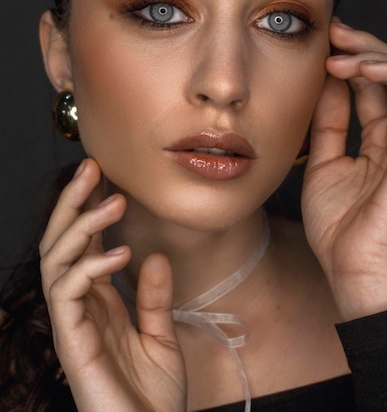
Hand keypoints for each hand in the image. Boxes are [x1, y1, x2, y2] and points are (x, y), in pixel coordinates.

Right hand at [39, 158, 186, 411]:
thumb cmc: (152, 395)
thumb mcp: (160, 335)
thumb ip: (154, 297)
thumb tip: (153, 255)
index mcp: (98, 301)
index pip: (85, 244)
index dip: (89, 208)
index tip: (103, 175)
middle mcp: (79, 306)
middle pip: (61, 243)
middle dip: (72, 203)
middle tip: (90, 166)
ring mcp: (71, 322)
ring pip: (56, 259)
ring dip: (81, 225)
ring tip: (113, 200)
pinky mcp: (71, 341)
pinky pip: (68, 292)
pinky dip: (90, 266)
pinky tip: (119, 252)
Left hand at [302, 21, 386, 319]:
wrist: (354, 266)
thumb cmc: (340, 227)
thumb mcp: (323, 163)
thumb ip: (329, 123)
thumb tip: (325, 83)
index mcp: (379, 141)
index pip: (372, 88)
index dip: (350, 62)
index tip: (324, 45)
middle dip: (363, 48)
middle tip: (334, 32)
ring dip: (376, 55)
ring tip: (342, 51)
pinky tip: (362, 68)